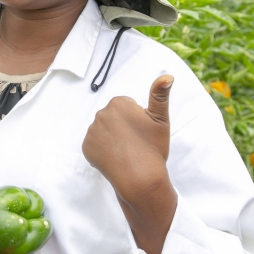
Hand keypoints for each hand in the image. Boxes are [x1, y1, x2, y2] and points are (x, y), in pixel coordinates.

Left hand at [82, 75, 176, 253]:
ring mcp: (91, 131)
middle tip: (135, 142)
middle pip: (113, 117)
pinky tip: (115, 158)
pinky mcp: (86, 147)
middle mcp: (101, 113)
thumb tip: (167, 75)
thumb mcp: (160, 119)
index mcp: (118, 103)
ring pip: (104, 131)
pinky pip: (95, 145)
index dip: (137, 119)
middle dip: (123, 127)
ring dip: (112, 138)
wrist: (139, 178)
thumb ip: (160, 94)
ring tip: (126, 151)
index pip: (126, 106)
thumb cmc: (153, 148)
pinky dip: (103, 150)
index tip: (142, 131)